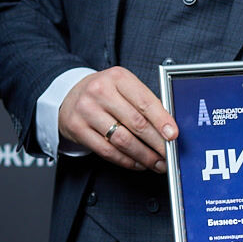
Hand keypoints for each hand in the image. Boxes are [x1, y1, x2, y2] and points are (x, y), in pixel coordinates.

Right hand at [58, 66, 175, 171]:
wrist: (69, 95)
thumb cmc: (103, 92)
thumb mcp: (123, 87)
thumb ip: (144, 103)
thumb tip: (168, 128)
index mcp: (118, 77)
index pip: (145, 102)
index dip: (162, 121)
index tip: (173, 135)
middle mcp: (100, 91)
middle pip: (136, 123)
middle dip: (157, 143)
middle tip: (169, 154)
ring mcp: (86, 110)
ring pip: (123, 140)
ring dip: (144, 156)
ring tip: (157, 163)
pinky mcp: (77, 128)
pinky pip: (107, 151)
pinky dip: (127, 161)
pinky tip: (138, 163)